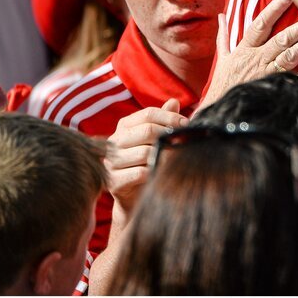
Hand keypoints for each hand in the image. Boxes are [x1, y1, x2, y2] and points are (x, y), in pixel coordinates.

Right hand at [104, 98, 187, 212]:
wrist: (134, 196)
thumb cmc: (147, 161)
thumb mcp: (155, 139)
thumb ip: (163, 120)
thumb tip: (174, 101)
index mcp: (124, 126)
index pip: (148, 114)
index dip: (170, 117)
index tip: (187, 125)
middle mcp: (114, 141)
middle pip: (147, 130)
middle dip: (169, 136)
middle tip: (184, 144)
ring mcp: (111, 161)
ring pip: (145, 153)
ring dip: (164, 157)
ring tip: (174, 160)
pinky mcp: (113, 181)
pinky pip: (139, 173)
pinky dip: (154, 173)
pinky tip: (160, 174)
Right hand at [199, 0, 297, 108]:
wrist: (220, 111)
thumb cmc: (223, 83)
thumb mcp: (221, 58)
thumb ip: (224, 36)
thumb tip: (222, 16)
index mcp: (245, 49)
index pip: (260, 24)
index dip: (275, 9)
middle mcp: (257, 59)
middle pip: (281, 39)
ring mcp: (266, 74)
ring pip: (290, 56)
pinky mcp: (272, 89)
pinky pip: (291, 81)